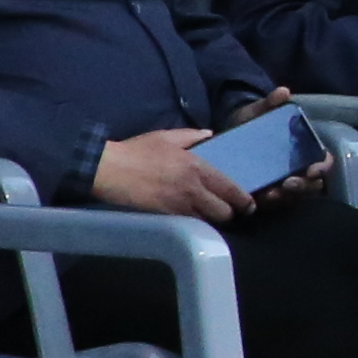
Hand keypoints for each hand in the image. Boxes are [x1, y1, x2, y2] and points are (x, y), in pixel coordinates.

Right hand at [92, 128, 248, 221]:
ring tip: (208, 215)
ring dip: (210, 220)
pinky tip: (191, 219)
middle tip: (226, 211)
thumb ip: (192, 135)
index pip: (230, 189)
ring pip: (207, 221)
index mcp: (197, 168)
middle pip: (223, 211)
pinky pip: (188, 224)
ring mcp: (179, 206)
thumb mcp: (166, 136)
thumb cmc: (137, 151)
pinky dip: (193, 223)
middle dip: (228, 213)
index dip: (243, 200)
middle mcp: (193, 189)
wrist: (109, 170)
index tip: (248, 205)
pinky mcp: (165, 217)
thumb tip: (210, 133)